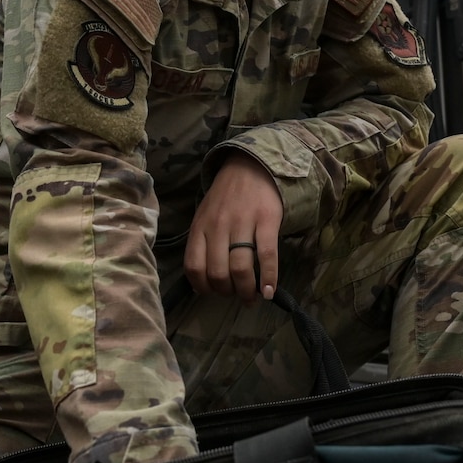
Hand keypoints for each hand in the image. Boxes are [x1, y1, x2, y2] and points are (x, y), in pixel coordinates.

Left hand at [185, 154, 283, 303]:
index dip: (202, 287)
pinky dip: (269, 278)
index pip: (194, 266)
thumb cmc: (226, 196)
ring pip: (240, 268)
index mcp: (200, 227)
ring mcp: (242, 223)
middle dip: (228, 292)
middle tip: (237, 295)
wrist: (251, 166)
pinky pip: (266, 255)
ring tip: (252, 297)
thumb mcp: (205, 216)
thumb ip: (202, 243)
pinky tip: (269, 291)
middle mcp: (218, 227)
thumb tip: (203, 281)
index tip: (213, 293)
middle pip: (218, 272)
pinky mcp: (266, 220)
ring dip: (246, 290)